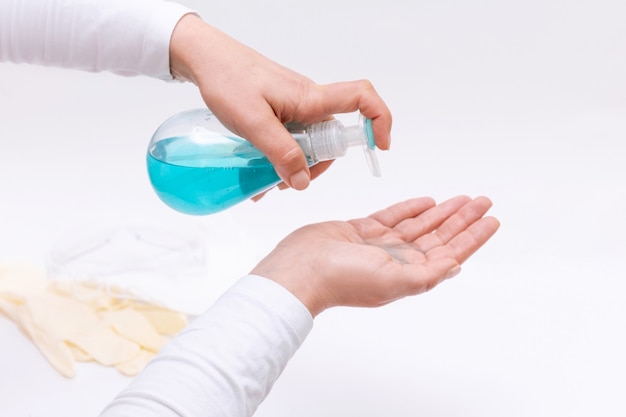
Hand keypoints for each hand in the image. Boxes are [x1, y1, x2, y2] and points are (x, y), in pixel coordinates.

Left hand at [169, 14, 391, 190]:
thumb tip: (303, 181)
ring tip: (268, 180)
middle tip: (289, 181)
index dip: (379, 120)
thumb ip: (281, 153)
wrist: (205, 59)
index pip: (361, 98)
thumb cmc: (228, 81)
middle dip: (317, 164)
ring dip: (295, 163)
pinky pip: (292, 136)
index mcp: (310, 99)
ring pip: (310, 140)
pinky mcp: (280, 110)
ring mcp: (294, 106)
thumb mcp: (254, 123)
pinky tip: (261, 170)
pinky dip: (282, 155)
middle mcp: (308, 101)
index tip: (379, 146)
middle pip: (333, 135)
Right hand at [251, 196, 499, 316]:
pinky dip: (411, 208)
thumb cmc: (342, 280)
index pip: (449, 252)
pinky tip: (427, 201)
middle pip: (439, 235)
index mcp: (408, 274)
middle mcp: (398, 260)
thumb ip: (426, 274)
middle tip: (483, 201)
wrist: (300, 269)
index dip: (472, 237)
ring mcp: (380, 245)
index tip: (491, 221)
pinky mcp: (362, 231)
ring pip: (419, 224)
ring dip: (442, 211)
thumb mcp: (392, 281)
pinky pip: (393, 216)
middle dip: (462, 219)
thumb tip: (456, 267)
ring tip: (463, 198)